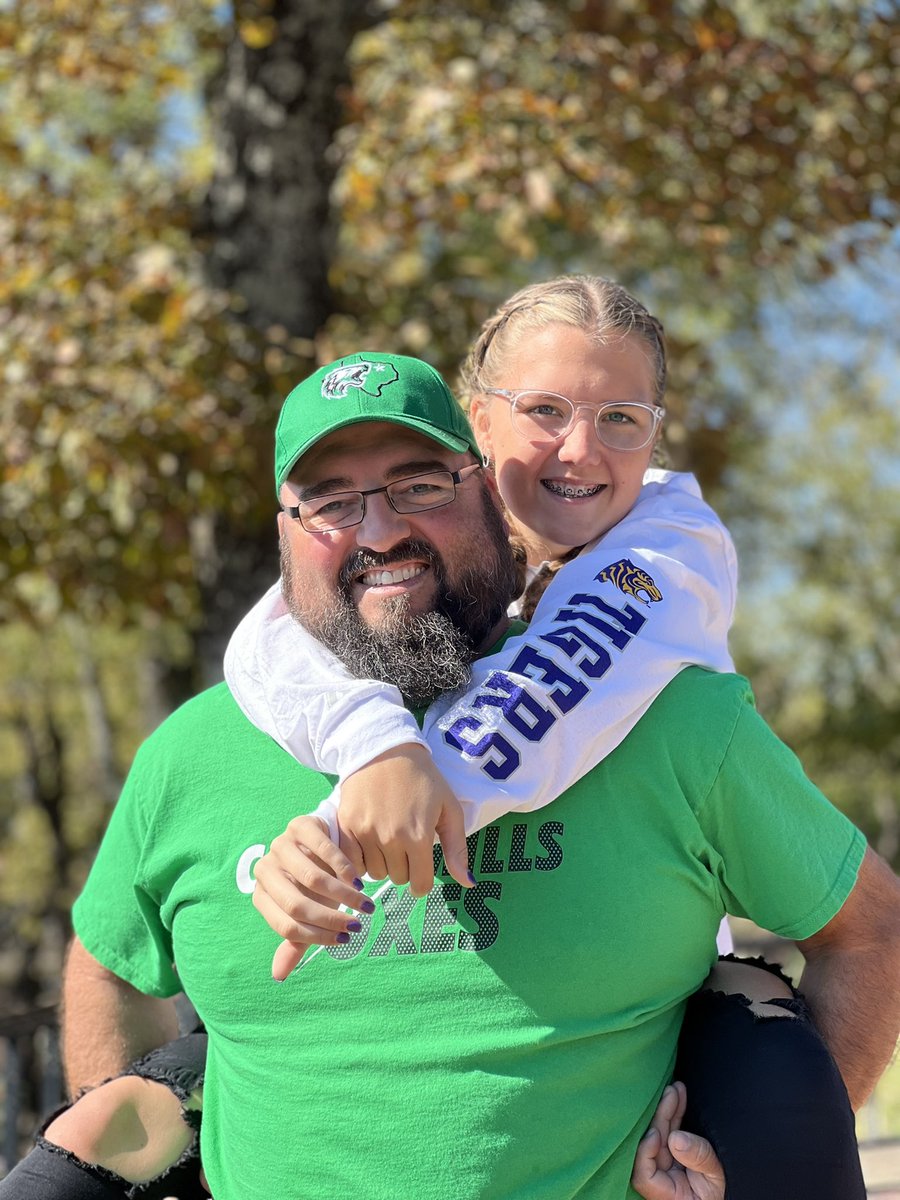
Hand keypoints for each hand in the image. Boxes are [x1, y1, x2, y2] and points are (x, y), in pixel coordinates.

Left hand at [252, 814, 372, 979]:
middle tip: (358, 925)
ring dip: (343, 896)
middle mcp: (265, 869)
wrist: (327, 839)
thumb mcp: (309, 910)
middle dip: (330, 919)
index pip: (285, 926)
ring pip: (313, 879)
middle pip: (297, 905)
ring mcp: (280, 844)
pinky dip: (345, 869)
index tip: (344, 939)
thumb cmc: (317, 882)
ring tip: (364, 905)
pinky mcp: (300, 825)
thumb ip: (297, 939)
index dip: (316, 936)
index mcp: (262, 894)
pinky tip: (359, 879)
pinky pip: (324, 851)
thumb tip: (278, 976)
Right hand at [338, 744, 473, 895]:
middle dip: (404, 868)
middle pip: (398, 879)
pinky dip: (360, 859)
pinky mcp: (346, 826)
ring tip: (388, 841)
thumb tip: (468, 884)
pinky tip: (369, 843)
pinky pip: (352, 862)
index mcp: (419, 837)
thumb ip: (457, 849)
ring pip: (374, 873)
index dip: (422, 882)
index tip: (420, 871)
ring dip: (383, 863)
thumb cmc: (423, 779)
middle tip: (405, 846)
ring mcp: (365, 833)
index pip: (420, 884)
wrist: (385, 750)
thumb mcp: (449, 809)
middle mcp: (391, 839)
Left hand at [631, 1082, 724, 1199]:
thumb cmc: (724, 1190)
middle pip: (652, 1148)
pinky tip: (678, 1096)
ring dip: (668, 1111)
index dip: (644, 1154)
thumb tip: (675, 1138)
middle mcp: (664, 1179)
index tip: (655, 1133)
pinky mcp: (675, 1153)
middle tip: (671, 1093)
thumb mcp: (716, 1176)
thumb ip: (700, 1158)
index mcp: (669, 1193)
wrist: (735, 1189)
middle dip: (661, 1118)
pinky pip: (671, 1132)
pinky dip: (674, 1115)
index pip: (645, 1177)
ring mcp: (669, 1166)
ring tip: (675, 1089)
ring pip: (661, 1135)